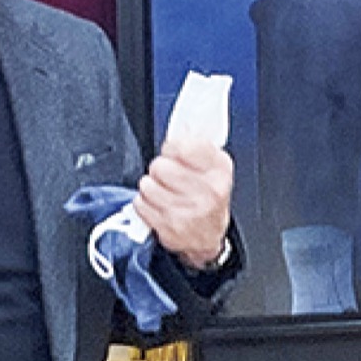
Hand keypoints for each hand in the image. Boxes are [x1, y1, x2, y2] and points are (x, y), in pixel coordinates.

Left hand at [135, 137, 232, 270]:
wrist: (208, 236)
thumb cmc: (209, 198)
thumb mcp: (214, 167)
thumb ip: (198, 144)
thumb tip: (180, 124)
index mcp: (219, 171)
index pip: (185, 147)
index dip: (172, 146)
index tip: (172, 151)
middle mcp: (206, 192)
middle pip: (161, 166)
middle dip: (159, 168)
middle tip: (167, 174)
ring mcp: (187, 212)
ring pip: (147, 185)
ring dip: (150, 186)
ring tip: (162, 190)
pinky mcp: (169, 227)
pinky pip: (140, 204)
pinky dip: (144, 203)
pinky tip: (157, 205)